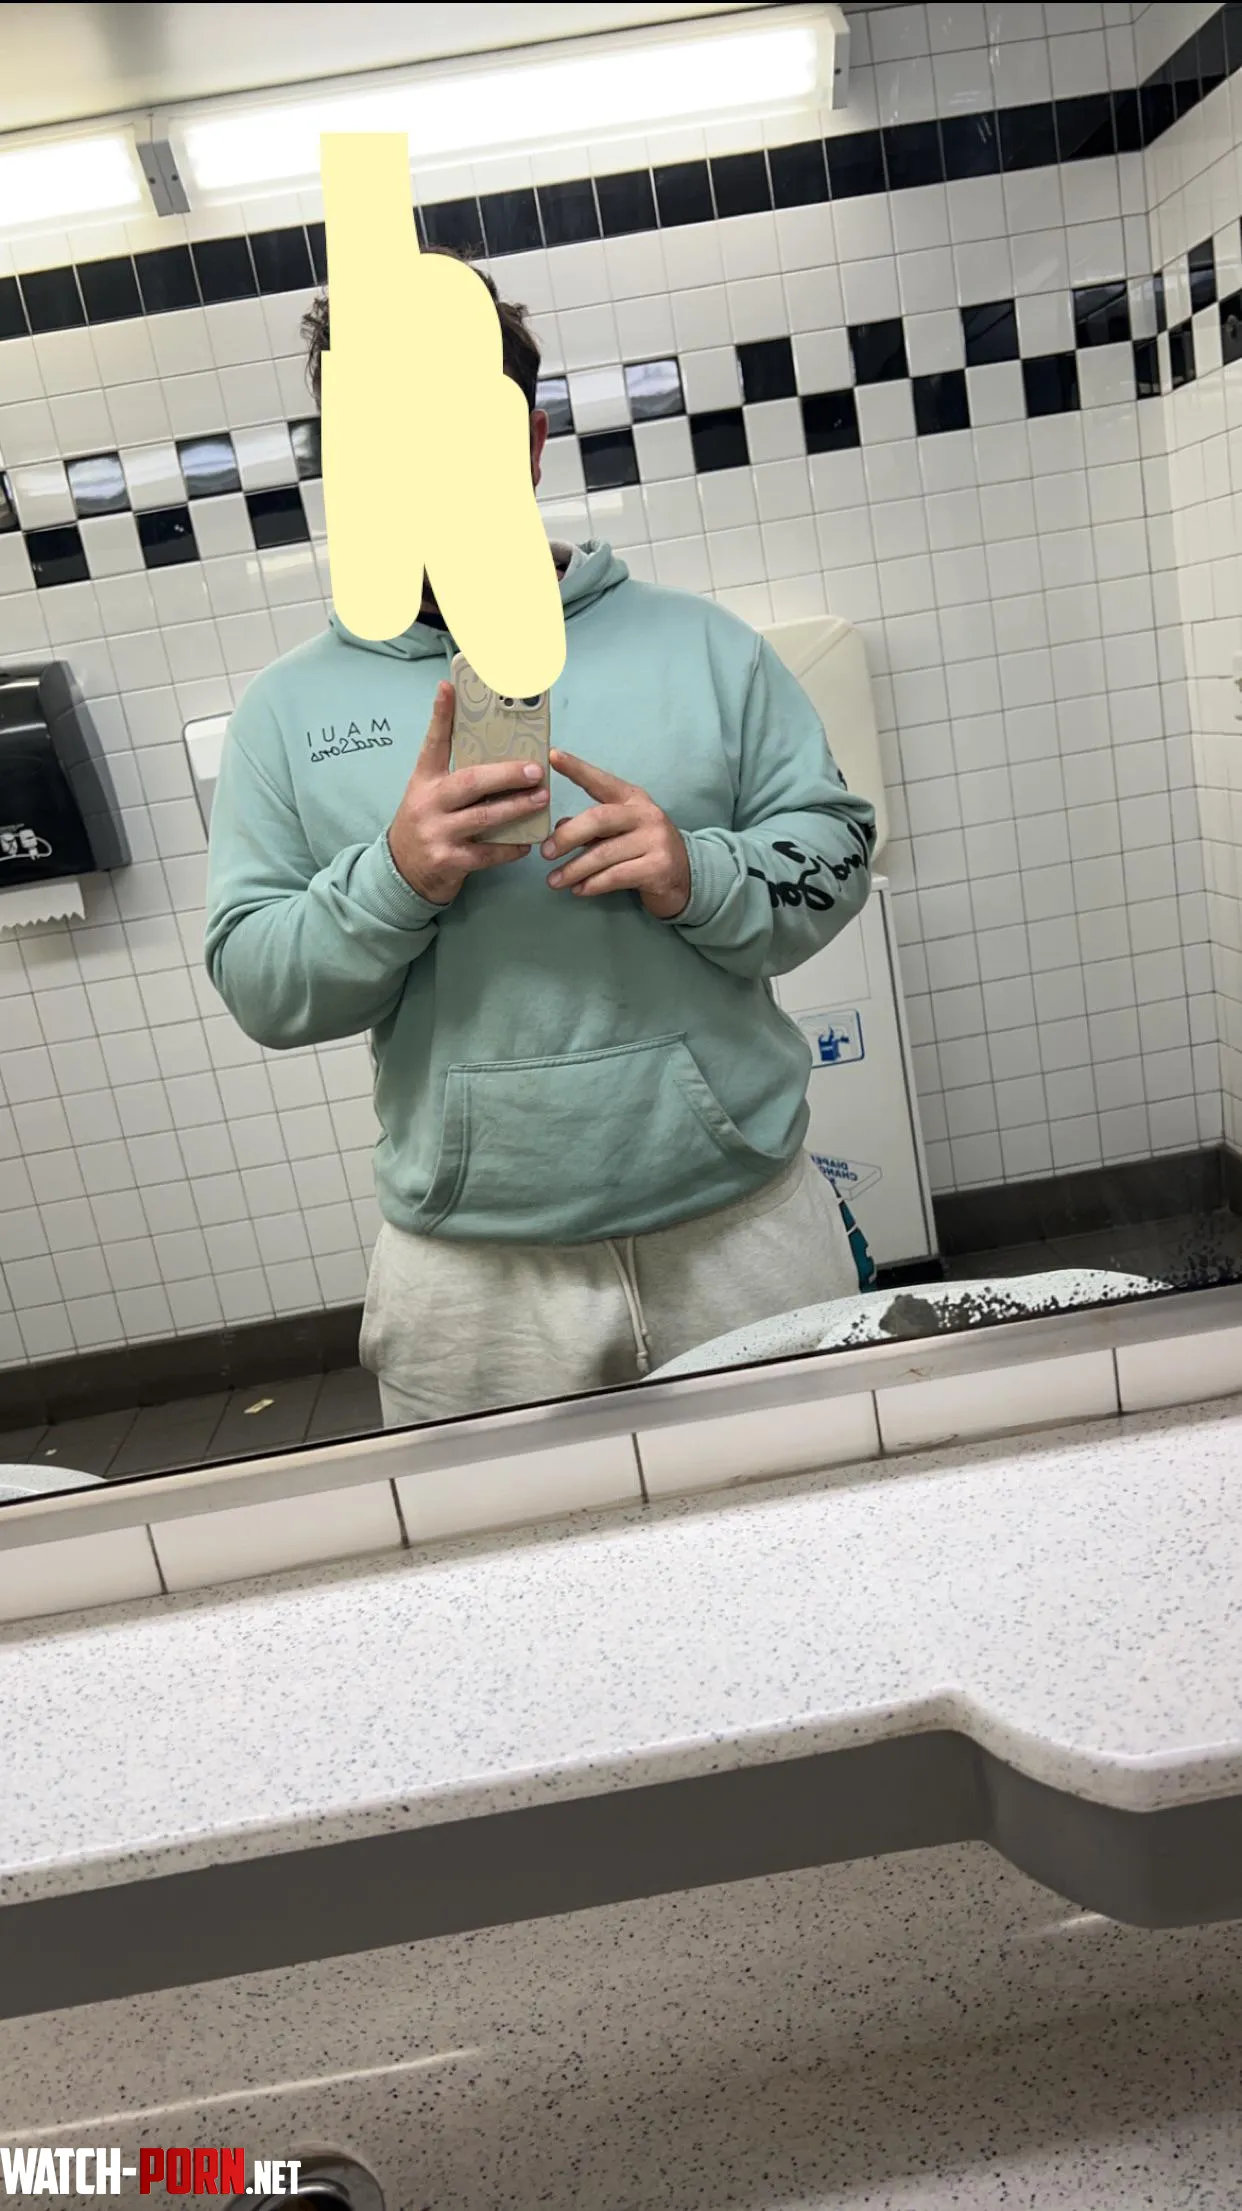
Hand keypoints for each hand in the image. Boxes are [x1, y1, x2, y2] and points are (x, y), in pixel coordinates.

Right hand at [387, 681, 549, 904]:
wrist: (403, 871)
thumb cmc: (427, 824)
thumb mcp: (430, 795)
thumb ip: (456, 778)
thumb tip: (502, 757)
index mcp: (425, 781)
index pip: (433, 743)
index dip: (440, 715)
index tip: (448, 687)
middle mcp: (428, 803)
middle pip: (471, 782)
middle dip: (507, 774)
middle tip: (536, 770)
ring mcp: (437, 833)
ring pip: (484, 817)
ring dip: (517, 808)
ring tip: (541, 799)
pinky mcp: (448, 860)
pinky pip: (487, 853)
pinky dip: (510, 848)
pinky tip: (527, 842)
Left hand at [541, 750, 690, 919]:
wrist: (684, 877)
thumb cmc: (643, 850)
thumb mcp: (619, 832)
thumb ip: (591, 828)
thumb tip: (557, 829)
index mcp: (633, 799)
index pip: (601, 781)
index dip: (577, 769)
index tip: (553, 756)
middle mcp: (646, 814)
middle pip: (599, 819)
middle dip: (568, 837)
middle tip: (546, 853)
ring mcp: (655, 840)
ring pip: (604, 854)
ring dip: (574, 869)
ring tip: (554, 881)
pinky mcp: (659, 867)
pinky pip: (617, 876)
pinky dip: (593, 885)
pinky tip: (579, 890)